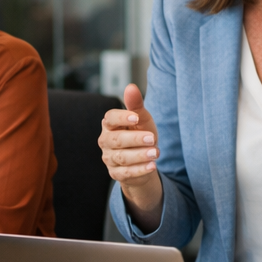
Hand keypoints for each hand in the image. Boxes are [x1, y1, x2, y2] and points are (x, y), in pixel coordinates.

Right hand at [98, 83, 162, 223]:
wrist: (144, 158)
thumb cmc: (140, 134)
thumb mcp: (142, 119)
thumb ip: (135, 104)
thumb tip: (131, 87)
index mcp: (109, 124)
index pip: (110, 119)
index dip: (121, 118)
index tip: (136, 118)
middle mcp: (106, 141)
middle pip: (116, 140)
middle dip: (135, 139)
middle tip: (152, 138)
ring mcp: (109, 158)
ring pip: (122, 158)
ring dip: (140, 156)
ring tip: (156, 153)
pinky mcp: (116, 174)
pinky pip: (127, 173)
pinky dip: (140, 170)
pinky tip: (152, 166)